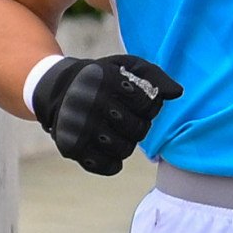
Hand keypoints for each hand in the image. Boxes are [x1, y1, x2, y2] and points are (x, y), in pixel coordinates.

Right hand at [28, 52, 179, 175]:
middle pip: (138, 129)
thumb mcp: (127, 66)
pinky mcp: (70, 147)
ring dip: (126, 143)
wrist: (56, 88)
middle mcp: (90, 102)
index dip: (148, 106)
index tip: (135, 101)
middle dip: (138, 125)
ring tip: (114, 131)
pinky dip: (112, 161)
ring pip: (124, 149)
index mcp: (105, 79)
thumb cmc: (101, 79)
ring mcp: (78, 126)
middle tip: (125, 118)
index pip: (148, 104)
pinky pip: (106, 166)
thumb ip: (154, 76)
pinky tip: (106, 147)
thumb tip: (176, 93)